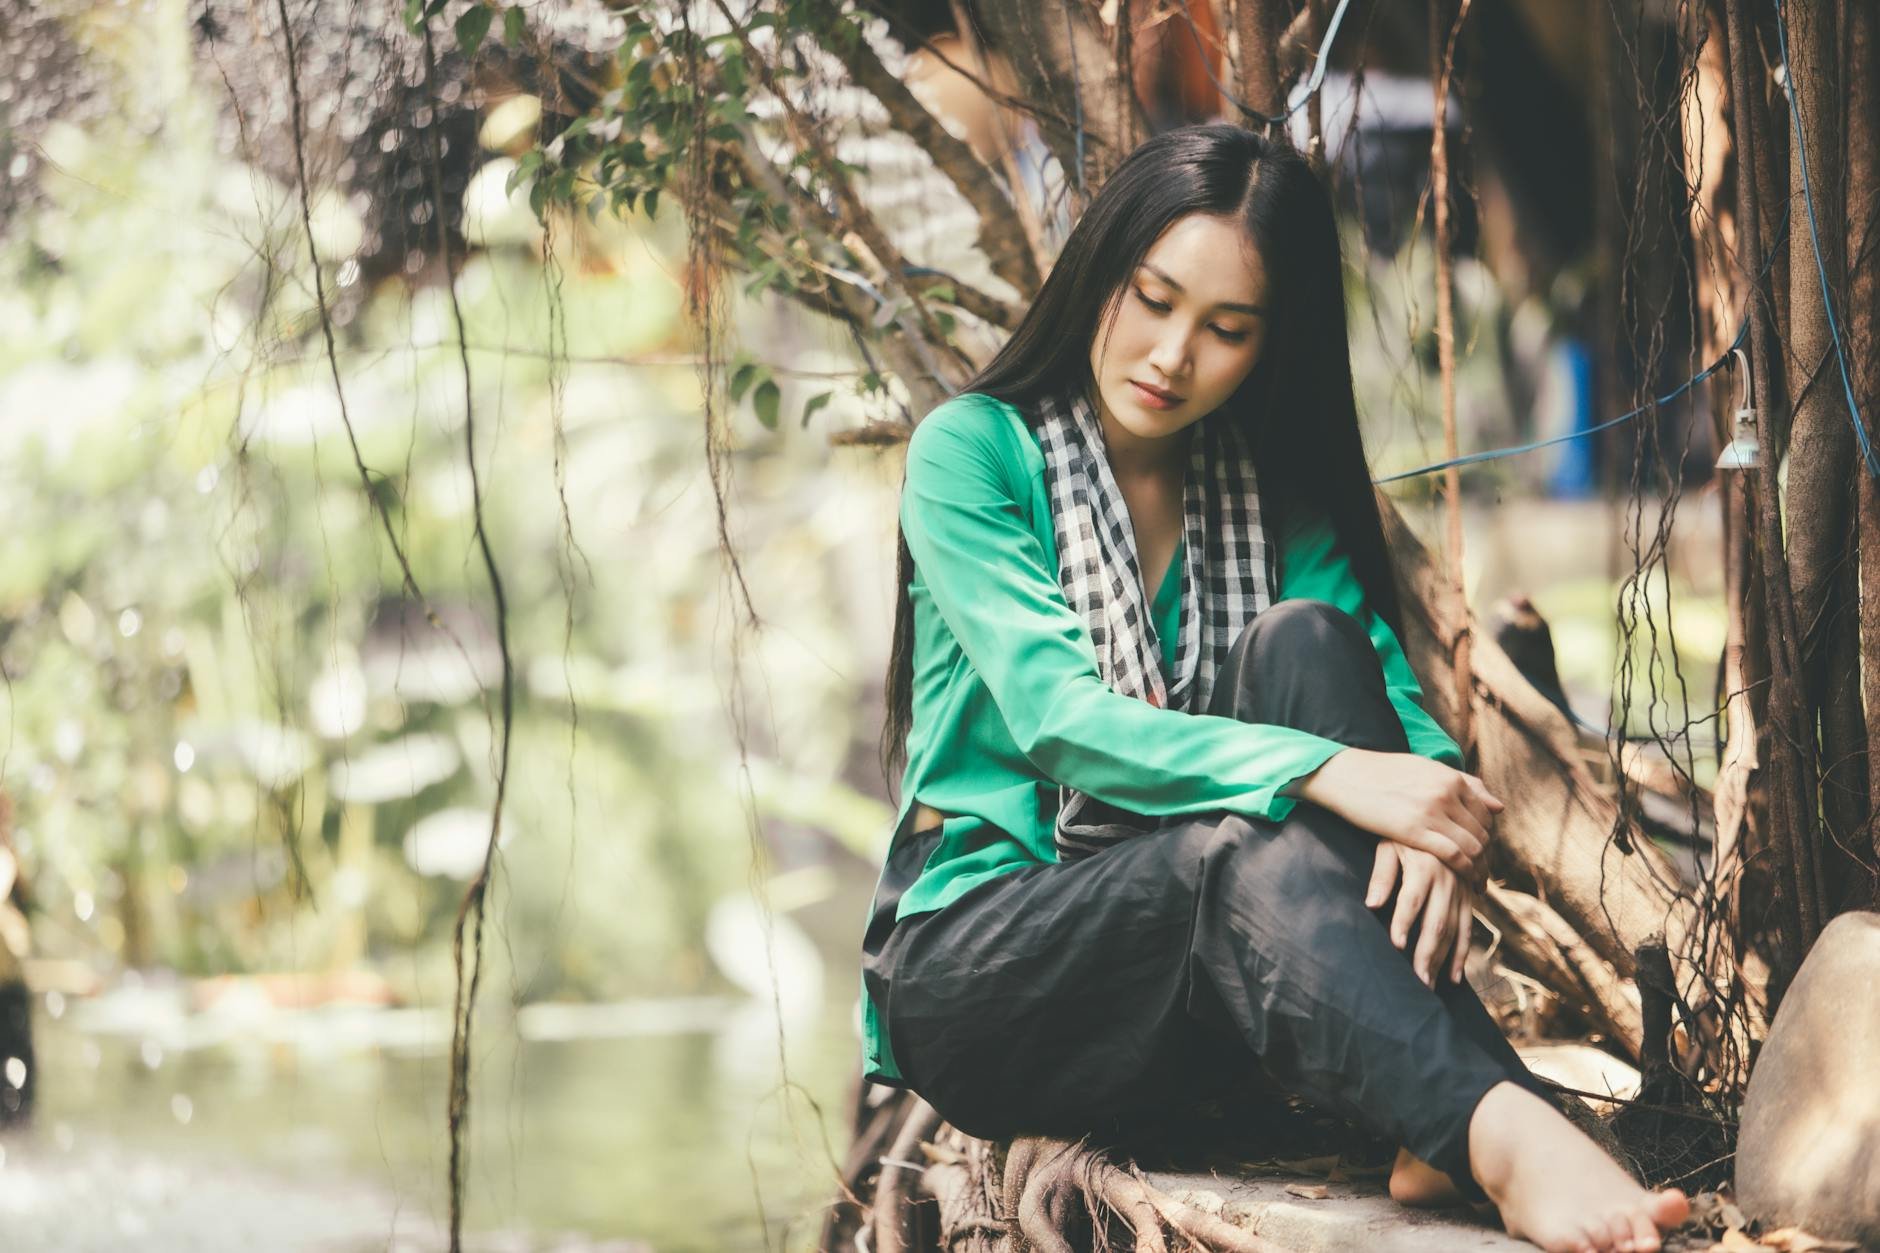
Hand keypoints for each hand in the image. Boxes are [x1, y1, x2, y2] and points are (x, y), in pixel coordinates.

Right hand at [1292, 748, 1501, 876]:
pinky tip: (1464, 881)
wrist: (1346, 776)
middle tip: (1483, 874)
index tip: (1484, 852)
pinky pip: (1454, 855)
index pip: (1485, 812)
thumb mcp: (1426, 770)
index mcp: (1450, 778)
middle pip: (1482, 831)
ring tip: (1477, 883)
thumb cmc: (1382, 773)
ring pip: (1474, 846)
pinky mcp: (1414, 831)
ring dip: (1480, 868)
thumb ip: (1464, 785)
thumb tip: (1499, 807)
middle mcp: (1446, 793)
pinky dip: (1465, 870)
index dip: (1488, 836)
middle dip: (1487, 857)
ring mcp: (1432, 811)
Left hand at [1365, 842, 1475, 986]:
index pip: (1412, 900)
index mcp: (1424, 868)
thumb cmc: (1405, 835)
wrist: (1444, 818)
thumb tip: (1371, 904)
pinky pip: (1468, 930)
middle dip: (1426, 955)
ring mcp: (1460, 892)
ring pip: (1453, 932)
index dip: (1404, 923)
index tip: (1396, 946)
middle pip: (1436, 923)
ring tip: (1430, 986)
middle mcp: (1446, 882)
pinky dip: (1462, 955)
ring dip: (1442, 961)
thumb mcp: (1388, 845)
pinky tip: (1455, 978)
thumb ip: (1382, 875)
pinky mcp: (1469, 898)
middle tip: (1418, 983)